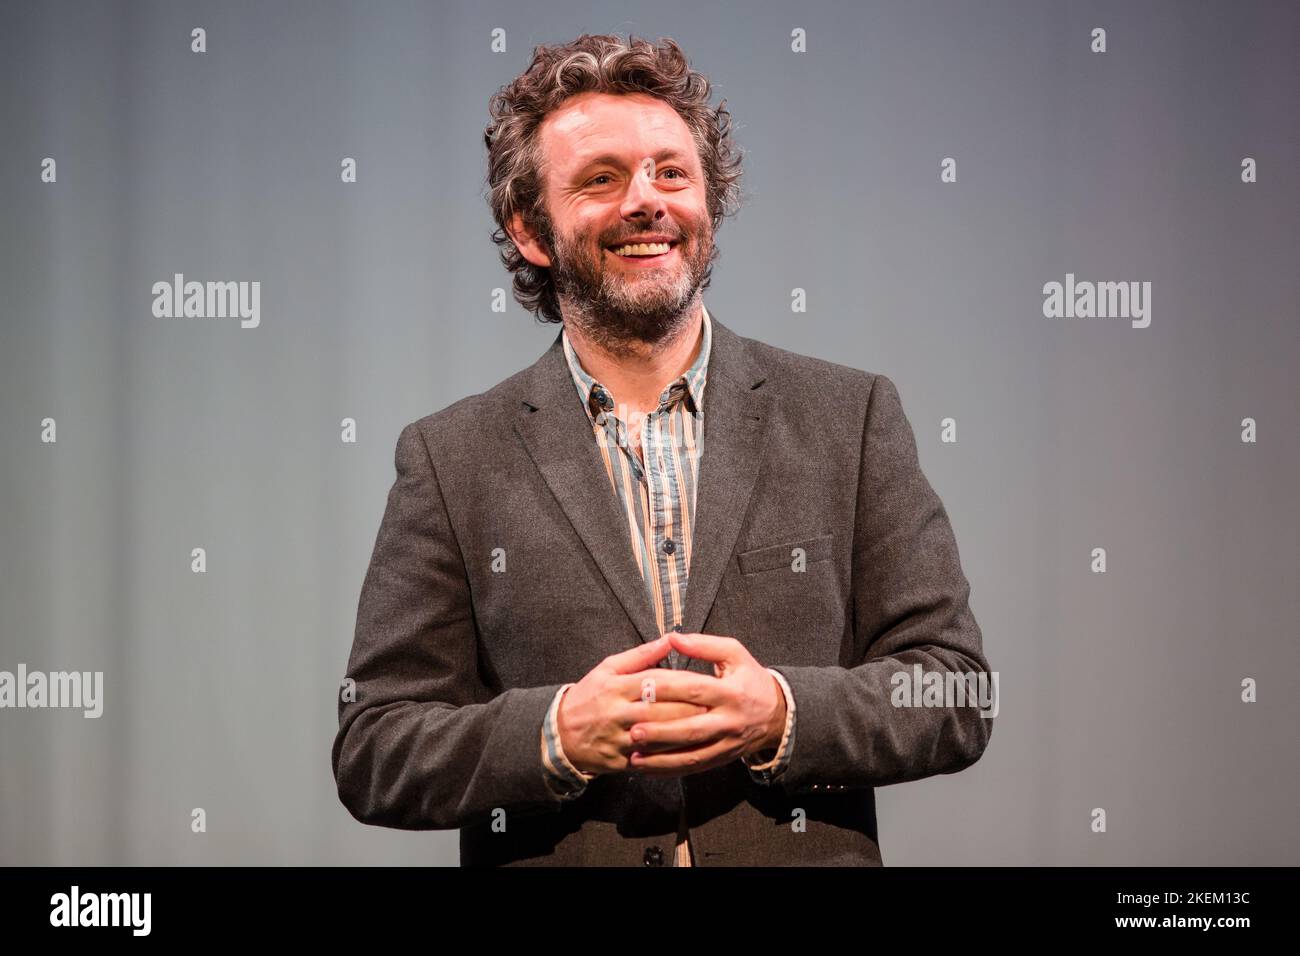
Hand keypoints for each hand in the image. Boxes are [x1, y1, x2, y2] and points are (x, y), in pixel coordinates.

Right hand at [557, 636, 707, 775]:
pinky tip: (688, 751)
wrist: (559, 734)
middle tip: (718, 706)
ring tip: (709, 727)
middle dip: (691, 708)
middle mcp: (617, 712)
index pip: (657, 682)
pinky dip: (669, 756)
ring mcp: (617, 739)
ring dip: (685, 732)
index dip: (684, 682)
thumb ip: (640, 655)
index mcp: (616, 687)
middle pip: (661, 710)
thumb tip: (668, 639)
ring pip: (658, 736)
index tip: (707, 682)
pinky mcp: (619, 760)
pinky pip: (649, 758)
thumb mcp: (607, 668)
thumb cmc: (588, 696)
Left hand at [624, 632, 786, 777]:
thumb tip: (672, 637)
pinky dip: (669, 769)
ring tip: (634, 754)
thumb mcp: (735, 654)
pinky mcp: (722, 758)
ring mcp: (726, 743)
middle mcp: (729, 720)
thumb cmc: (750, 679)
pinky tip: (647, 767)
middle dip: (661, 732)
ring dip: (661, 757)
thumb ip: (704, 645)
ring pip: (692, 755)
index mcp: (731, 691)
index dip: (667, 688)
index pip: (695, 689)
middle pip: (692, 728)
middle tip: (632, 730)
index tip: (641, 687)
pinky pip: (693, 767)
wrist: (778, 714)